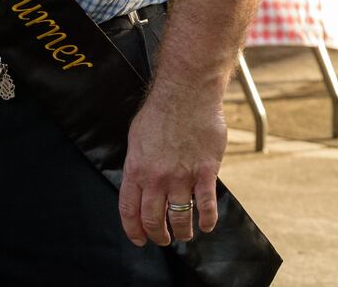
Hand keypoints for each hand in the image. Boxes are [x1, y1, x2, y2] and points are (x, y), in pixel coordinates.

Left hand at [117, 83, 223, 245]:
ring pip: (180, 217)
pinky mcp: (205, 172)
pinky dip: (207, 220)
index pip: (129, 209)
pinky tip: (206, 226)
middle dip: (157, 235)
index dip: (133, 229)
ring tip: (184, 236)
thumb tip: (138, 183)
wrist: (185, 96)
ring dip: (182, 232)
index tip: (138, 239)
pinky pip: (206, 205)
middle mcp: (157, 177)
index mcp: (136, 169)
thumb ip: (138, 164)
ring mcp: (182, 177)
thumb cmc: (159, 114)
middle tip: (162, 240)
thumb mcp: (136, 139)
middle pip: (153, 218)